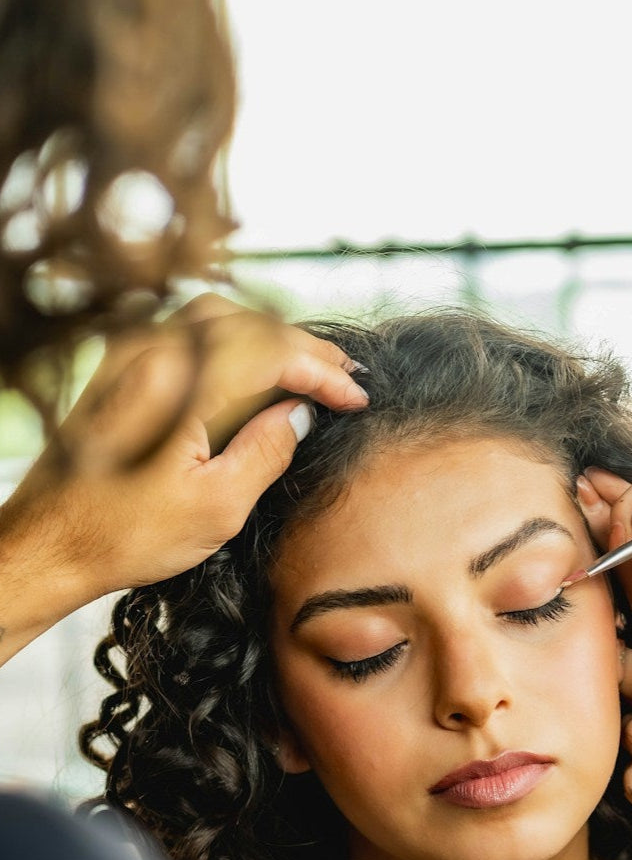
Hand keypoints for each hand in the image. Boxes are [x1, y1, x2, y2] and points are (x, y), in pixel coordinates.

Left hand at [0, 295, 366, 663]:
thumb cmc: (126, 534)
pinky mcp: (121, 368)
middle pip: (247, 321)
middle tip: (346, 375)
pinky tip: (254, 366)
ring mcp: (131, 356)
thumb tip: (300, 414)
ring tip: (308, 368)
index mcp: (180, 388)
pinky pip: (188, 329)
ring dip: (270, 336)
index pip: (270, 352)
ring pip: (217, 316)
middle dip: (304, 346)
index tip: (355, 397)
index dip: (321, 371)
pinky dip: (234, 337)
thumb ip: (266, 451)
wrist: (48, 543)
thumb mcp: (218, 507)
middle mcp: (152, 356)